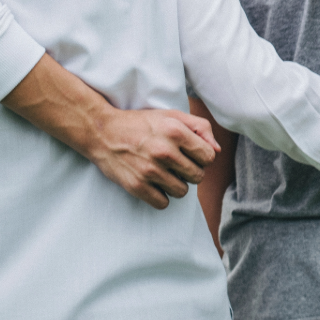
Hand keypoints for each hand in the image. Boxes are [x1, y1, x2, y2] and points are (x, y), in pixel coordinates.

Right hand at [88, 107, 219, 208]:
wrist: (102, 132)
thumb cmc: (140, 123)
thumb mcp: (171, 116)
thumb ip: (199, 128)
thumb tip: (217, 151)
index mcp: (175, 131)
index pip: (208, 157)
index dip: (201, 157)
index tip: (189, 154)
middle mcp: (164, 151)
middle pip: (198, 176)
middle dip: (190, 171)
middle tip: (175, 164)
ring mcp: (150, 170)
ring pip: (182, 192)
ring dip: (176, 184)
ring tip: (164, 173)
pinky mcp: (137, 186)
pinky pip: (163, 203)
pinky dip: (161, 196)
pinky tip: (153, 183)